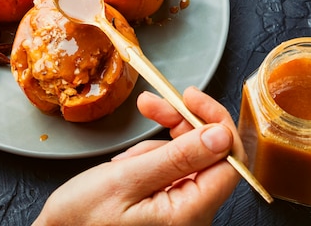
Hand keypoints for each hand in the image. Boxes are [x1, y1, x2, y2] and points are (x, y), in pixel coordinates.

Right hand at [33, 87, 241, 225]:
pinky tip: (126, 167)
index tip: (189, 97)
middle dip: (179, 125)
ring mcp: (180, 211)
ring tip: (123, 162)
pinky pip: (169, 170)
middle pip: (208, 154)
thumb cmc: (82, 219)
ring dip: (157, 146)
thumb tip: (220, 136)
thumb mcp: (126, 179)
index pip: (228, 160)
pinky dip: (149, 159)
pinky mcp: (167, 205)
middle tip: (150, 103)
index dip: (214, 122)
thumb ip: (177, 158)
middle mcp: (192, 215)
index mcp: (189, 213)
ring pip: (186, 159)